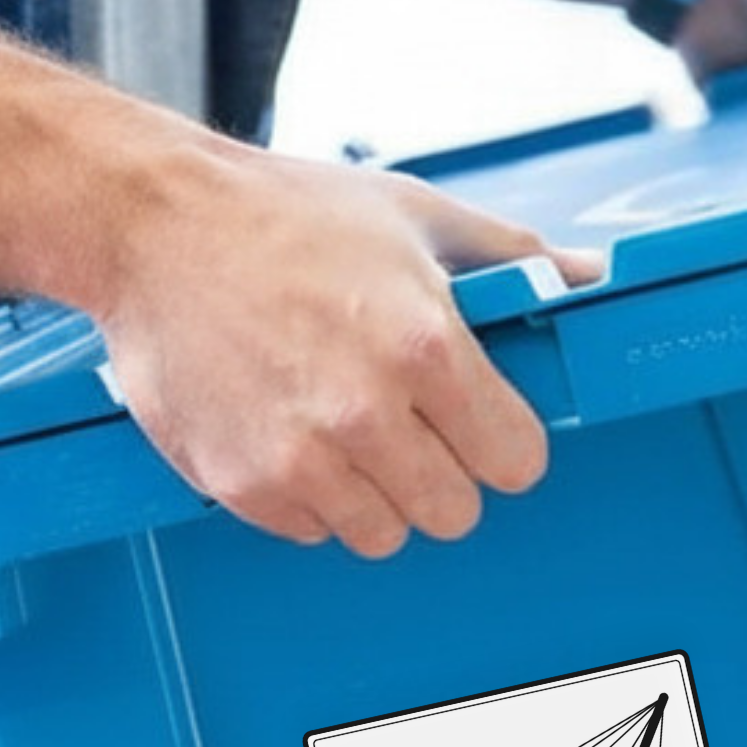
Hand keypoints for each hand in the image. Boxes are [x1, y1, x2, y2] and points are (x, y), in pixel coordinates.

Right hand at [92, 143, 603, 558]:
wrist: (151, 226)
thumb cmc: (286, 213)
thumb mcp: (414, 214)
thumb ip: (514, 254)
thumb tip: (596, 277)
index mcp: (426, 346)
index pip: (516, 463)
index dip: (502, 442)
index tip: (477, 420)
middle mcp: (366, 413)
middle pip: (454, 513)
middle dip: (441, 472)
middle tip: (403, 421)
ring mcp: (299, 457)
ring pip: (383, 533)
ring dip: (373, 491)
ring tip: (338, 422)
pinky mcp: (241, 484)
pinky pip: (310, 530)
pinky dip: (306, 496)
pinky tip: (284, 428)